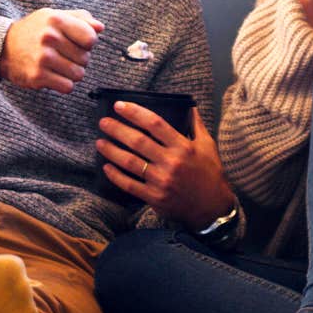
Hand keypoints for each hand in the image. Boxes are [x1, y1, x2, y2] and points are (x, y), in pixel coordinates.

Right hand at [0, 8, 103, 92]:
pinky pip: (67, 87)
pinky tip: (53, 75)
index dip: (87, 43)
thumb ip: (80, 18)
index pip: (91, 38)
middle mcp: (49, 38)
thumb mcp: (54, 16)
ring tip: (58, 65)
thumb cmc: (34, 31)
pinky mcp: (37, 76)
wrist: (2, 47)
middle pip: (85, 58)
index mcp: (56, 20)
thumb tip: (100, 28)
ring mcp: (43, 58)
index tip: (77, 42)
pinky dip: (63, 84)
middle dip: (78, 59)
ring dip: (71, 73)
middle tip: (63, 54)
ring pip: (78, 74)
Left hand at [96, 104, 235, 228]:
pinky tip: (106, 166)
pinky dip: (116, 176)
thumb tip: (189, 106)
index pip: (155, 123)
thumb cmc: (211, 174)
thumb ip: (197, 125)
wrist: (213, 208)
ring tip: (100, 142)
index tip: (120, 105)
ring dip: (112, 150)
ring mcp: (161, 181)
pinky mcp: (154, 197)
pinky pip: (130, 185)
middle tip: (103, 122)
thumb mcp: (208, 146)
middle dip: (117, 129)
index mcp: (183, 147)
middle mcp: (171, 162)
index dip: (135, 112)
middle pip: (138, 141)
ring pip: (130, 162)